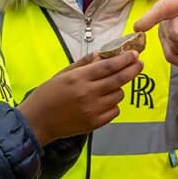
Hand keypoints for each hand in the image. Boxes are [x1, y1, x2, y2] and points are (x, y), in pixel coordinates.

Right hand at [17, 51, 142, 144]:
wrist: (38, 122)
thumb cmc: (48, 95)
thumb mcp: (63, 74)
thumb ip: (84, 64)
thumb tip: (102, 55)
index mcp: (79, 78)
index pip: (108, 66)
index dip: (124, 59)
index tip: (134, 54)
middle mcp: (88, 94)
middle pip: (119, 80)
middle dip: (132, 70)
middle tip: (140, 64)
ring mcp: (93, 110)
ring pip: (118, 95)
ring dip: (118, 89)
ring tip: (109, 87)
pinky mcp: (95, 123)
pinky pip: (114, 111)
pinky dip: (113, 104)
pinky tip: (103, 101)